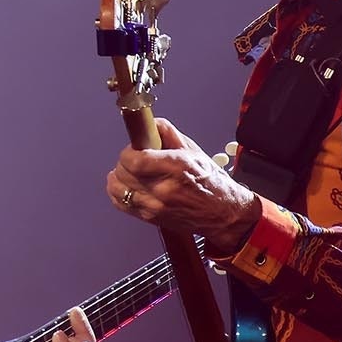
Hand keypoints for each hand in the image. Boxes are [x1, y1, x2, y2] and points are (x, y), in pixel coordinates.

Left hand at [108, 118, 259, 252]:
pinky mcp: (151, 218)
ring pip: (117, 189)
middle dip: (124, 162)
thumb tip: (151, 123)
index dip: (128, 152)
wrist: (223, 213)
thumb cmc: (211, 183)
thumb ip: (168, 133)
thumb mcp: (193, 151)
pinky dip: (118, 193)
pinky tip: (126, 186)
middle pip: (123, 173)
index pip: (135, 160)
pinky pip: (121, 204)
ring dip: (119, 177)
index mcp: (175, 167)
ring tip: (129, 172)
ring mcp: (155, 206)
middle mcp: (164, 189)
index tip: (133, 148)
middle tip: (135, 158)